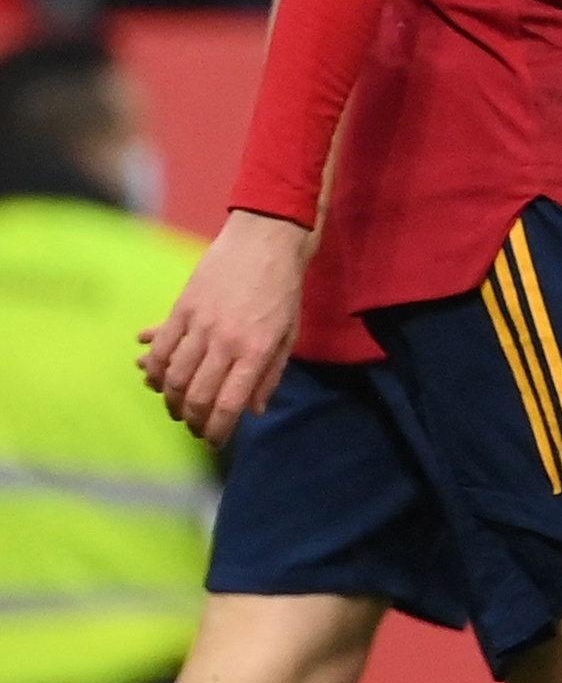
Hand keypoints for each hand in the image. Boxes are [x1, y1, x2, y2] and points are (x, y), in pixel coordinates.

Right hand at [139, 210, 309, 443]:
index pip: (229, 404)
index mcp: (256, 350)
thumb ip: (270, 374)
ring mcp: (200, 324)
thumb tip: (253, 411)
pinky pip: (160, 349)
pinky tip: (157, 381)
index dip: (219, 430)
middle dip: (193, 421)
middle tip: (196, 428)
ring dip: (171, 400)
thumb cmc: (283, 289)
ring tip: (178, 409)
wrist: (266, 239)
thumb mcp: (288, 334)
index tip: (216, 443)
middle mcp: (225, 341)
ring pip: (173, 377)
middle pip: (197, 396)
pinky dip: (153, 369)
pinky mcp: (181, 308)